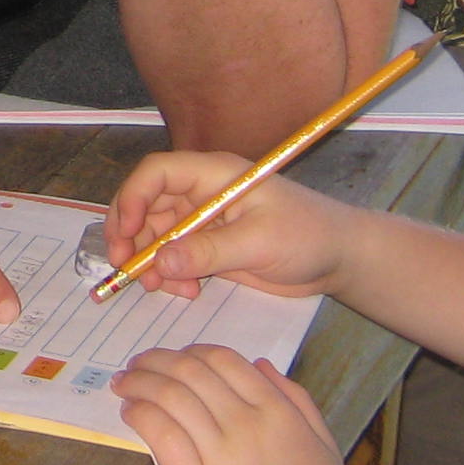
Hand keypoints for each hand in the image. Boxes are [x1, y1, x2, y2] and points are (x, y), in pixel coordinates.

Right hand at [104, 156, 349, 299]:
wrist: (339, 259)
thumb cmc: (308, 236)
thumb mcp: (258, 243)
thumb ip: (208, 252)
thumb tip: (159, 262)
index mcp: (214, 175)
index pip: (157, 173)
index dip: (134, 198)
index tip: (125, 235)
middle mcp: (203, 193)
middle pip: (148, 205)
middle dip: (132, 237)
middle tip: (125, 269)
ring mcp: (205, 221)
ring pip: (157, 235)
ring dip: (151, 261)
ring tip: (161, 288)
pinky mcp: (210, 246)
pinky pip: (175, 257)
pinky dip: (170, 274)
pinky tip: (185, 291)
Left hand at [113, 344, 363, 464]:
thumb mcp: (323, 445)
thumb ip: (296, 400)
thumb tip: (261, 364)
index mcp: (277, 411)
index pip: (222, 360)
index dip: (190, 352)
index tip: (172, 358)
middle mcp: (247, 424)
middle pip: (190, 372)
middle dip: (156, 361)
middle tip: (136, 365)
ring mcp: (221, 455)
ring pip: (170, 397)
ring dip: (140, 382)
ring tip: (124, 384)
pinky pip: (161, 434)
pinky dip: (140, 414)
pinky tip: (130, 412)